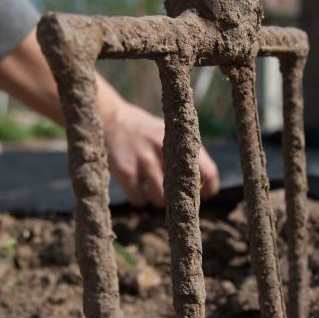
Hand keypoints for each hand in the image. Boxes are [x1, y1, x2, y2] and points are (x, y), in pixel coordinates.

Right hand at [103, 101, 219, 207]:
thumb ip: (188, 154)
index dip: (208, 188)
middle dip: (180, 197)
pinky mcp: (125, 170)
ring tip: (151, 186)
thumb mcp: (170, 133)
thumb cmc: (146, 130)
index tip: (204, 195)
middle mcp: (165, 149)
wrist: (111, 117)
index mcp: (180, 140)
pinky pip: (139, 199)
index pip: (208, 171)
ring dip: (157, 199)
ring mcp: (144, 160)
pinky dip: (139, 198)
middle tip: (172, 193)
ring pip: (160, 199)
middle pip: (183, 190)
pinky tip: (136, 187)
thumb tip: (205, 186)